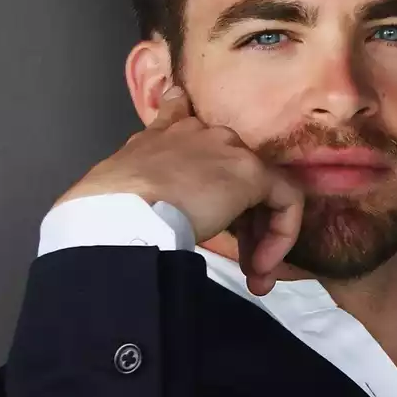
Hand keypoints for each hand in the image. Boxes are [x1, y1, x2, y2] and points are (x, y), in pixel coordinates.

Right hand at [58, 85, 302, 293]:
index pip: (187, 121)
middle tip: (241, 262)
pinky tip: (259, 266)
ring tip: (253, 275)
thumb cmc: (110, 207)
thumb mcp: (119, 185)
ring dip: (259, 238)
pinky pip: (285, 201)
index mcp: (165, 134)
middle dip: (240, 223)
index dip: (203, 151)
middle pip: (233, 173)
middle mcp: (202, 133)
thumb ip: (141, 182)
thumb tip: (138, 201)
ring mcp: (229, 150)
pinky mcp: (252, 173)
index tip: (201, 161)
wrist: (119, 210)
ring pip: (261, 191)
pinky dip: (279, 236)